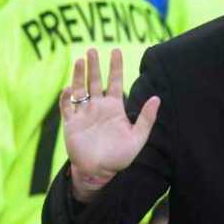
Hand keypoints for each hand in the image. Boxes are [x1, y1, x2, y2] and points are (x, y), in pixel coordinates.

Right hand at [60, 48, 159, 202]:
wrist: (100, 172)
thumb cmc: (120, 157)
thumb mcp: (138, 138)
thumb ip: (146, 118)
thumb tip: (157, 98)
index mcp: (114, 108)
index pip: (115, 82)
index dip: (115, 67)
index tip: (115, 51)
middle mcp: (98, 107)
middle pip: (95, 81)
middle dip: (94, 66)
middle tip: (92, 50)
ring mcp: (84, 114)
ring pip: (80, 89)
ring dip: (79, 75)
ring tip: (81, 60)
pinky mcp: (71, 124)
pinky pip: (66, 107)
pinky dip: (66, 98)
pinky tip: (68, 90)